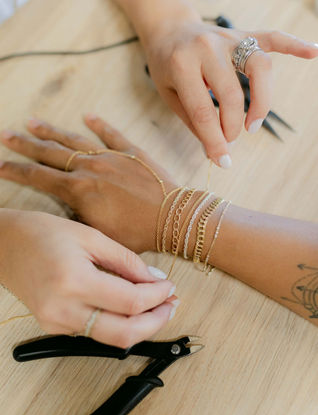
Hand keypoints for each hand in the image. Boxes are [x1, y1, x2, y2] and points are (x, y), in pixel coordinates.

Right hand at [0, 116, 178, 252]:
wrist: (173, 218)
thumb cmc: (137, 233)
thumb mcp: (99, 234)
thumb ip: (78, 219)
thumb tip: (66, 210)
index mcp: (79, 190)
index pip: (39, 177)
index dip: (17, 171)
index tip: (1, 165)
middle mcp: (90, 168)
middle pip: (50, 152)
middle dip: (26, 145)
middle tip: (7, 135)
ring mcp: (111, 157)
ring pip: (75, 139)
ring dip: (52, 131)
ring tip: (33, 122)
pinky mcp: (132, 152)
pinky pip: (112, 134)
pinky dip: (99, 124)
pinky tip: (88, 115)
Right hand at [0, 209, 176, 346]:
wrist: (4, 246)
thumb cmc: (43, 233)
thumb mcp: (91, 236)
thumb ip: (126, 261)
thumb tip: (155, 280)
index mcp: (74, 281)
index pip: (131, 302)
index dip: (158, 297)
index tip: (170, 287)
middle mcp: (64, 310)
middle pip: (125, 335)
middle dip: (156, 322)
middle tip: (172, 306)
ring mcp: (57, 323)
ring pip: (112, 340)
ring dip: (140, 326)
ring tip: (157, 308)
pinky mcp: (54, 328)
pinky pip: (95, 333)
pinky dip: (118, 324)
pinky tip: (129, 308)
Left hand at [142, 17, 317, 165]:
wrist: (168, 29)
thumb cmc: (167, 67)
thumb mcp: (170, 96)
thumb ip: (194, 122)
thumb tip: (216, 152)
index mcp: (182, 65)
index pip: (203, 112)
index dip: (215, 142)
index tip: (223, 162)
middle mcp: (207, 48)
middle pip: (231, 94)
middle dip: (232, 127)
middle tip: (229, 142)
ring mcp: (228, 38)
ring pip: (259, 67)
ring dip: (261, 101)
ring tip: (253, 125)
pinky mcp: (242, 34)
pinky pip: (272, 38)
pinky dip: (294, 46)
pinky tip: (312, 53)